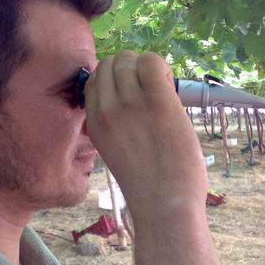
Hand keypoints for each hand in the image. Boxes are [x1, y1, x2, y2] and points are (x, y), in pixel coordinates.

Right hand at [84, 51, 206, 212]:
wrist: (164, 205)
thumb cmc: (147, 186)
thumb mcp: (115, 152)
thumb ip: (114, 126)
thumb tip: (129, 100)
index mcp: (94, 123)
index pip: (94, 79)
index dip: (115, 78)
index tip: (132, 92)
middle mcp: (106, 110)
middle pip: (109, 63)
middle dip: (130, 68)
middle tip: (149, 89)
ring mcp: (130, 104)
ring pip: (129, 59)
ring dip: (147, 67)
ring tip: (162, 89)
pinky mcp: (157, 101)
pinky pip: (152, 62)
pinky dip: (162, 67)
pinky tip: (170, 87)